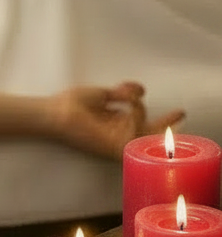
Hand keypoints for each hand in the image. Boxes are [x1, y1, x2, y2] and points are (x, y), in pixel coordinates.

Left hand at [50, 81, 185, 158]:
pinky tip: (127, 106)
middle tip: (180, 112)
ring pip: (143, 128)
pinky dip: (136, 114)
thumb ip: (122, 92)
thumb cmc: (69, 104)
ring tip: (128, 99)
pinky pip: (137, 131)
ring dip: (140, 109)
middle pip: (148, 132)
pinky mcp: (114, 146)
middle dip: (166, 124)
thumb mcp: (101, 93)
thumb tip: (141, 90)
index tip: (179, 111)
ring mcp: (116, 141)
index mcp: (113, 123)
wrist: (54, 113)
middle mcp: (117, 133)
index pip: (141, 122)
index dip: (161, 118)